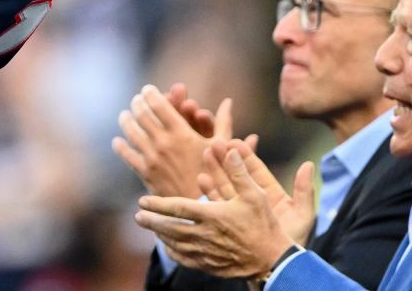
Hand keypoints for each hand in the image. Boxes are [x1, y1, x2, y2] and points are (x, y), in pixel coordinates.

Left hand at [112, 84, 249, 198]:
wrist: (202, 206)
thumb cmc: (216, 175)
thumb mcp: (222, 147)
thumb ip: (224, 122)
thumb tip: (228, 101)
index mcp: (181, 133)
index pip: (157, 104)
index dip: (150, 93)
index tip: (147, 89)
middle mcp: (163, 142)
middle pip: (141, 114)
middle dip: (137, 103)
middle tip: (136, 100)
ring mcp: (152, 157)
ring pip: (130, 132)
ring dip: (126, 120)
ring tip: (125, 116)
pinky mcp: (145, 173)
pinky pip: (127, 155)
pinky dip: (121, 146)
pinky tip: (118, 141)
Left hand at [137, 147, 298, 279]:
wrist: (274, 260)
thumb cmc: (265, 225)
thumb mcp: (255, 194)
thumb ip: (238, 171)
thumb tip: (227, 146)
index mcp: (212, 216)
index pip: (177, 209)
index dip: (157, 205)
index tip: (142, 201)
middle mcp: (204, 236)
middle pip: (170, 229)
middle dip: (152, 222)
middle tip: (137, 216)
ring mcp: (206, 253)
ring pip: (176, 245)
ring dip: (161, 236)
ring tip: (150, 228)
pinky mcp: (211, 265)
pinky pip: (186, 260)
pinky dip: (174, 253)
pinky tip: (169, 248)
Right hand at [197, 141, 316, 247]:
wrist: (277, 269)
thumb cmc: (292, 243)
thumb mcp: (303, 215)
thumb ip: (304, 190)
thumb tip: (309, 165)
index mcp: (272, 197)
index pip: (257, 172)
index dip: (246, 156)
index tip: (235, 142)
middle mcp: (255, 203)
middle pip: (238, 176)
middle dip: (226, 159)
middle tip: (215, 142)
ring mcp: (241, 213)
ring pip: (225, 187)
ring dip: (215, 171)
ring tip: (205, 154)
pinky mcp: (229, 224)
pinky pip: (217, 205)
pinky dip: (209, 193)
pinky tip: (201, 179)